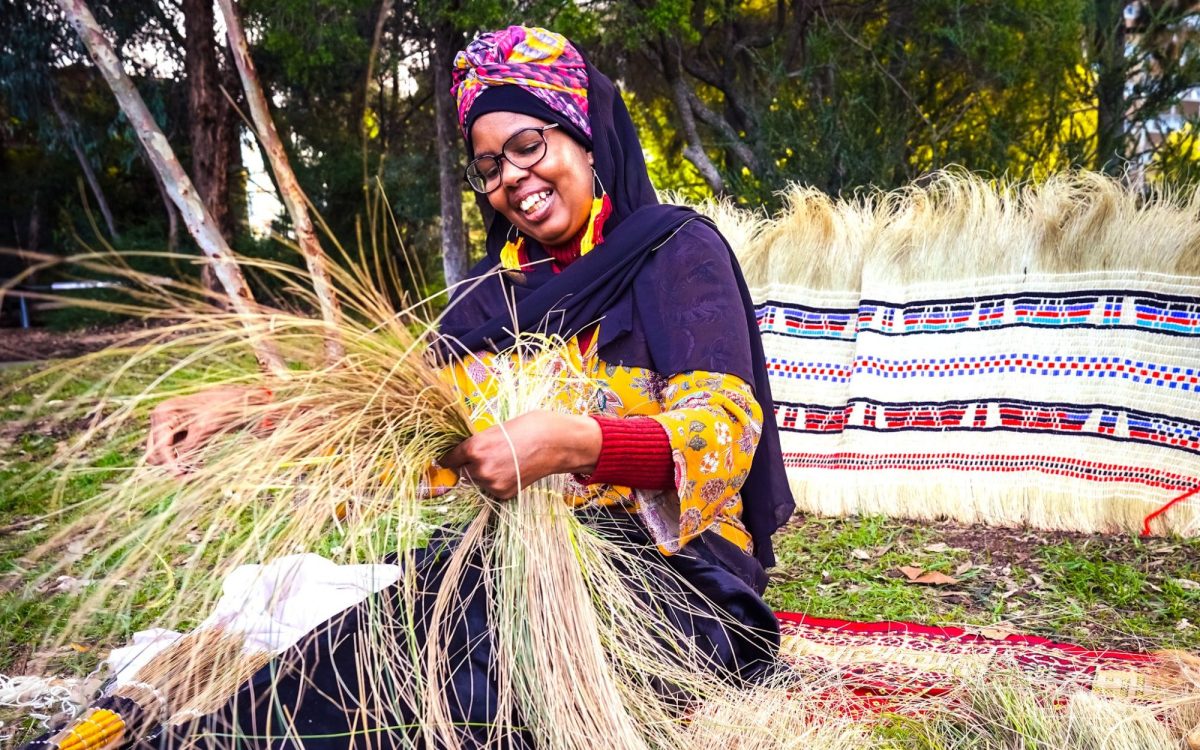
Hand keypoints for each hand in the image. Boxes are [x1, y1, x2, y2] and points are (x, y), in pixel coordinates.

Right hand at [145, 385, 273, 476]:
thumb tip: (177, 471)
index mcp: (164, 413)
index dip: (169, 462)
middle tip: (189, 475)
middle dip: (171, 465)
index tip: (180, 475)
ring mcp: (166, 427)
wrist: (233, 401)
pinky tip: (198, 465)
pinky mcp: (174, 435)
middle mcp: (160, 420)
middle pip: (154, 453)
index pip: (159, 446)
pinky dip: (182, 461)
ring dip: (177, 465)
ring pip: (162, 457)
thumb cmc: (219, 411)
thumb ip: (188, 449)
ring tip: (196, 471)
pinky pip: (172, 455)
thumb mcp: (203, 431)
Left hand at [440, 411, 600, 498]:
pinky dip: (497, 482)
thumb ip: (478, 444)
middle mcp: (480, 467)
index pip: (449, 459)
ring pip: (478, 481)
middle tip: (487, 456)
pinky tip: (512, 470)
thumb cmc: (529, 428)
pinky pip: (491, 489)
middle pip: (463, 472)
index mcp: (474, 447)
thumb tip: (464, 454)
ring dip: (484, 474)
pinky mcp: (503, 493)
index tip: (448, 460)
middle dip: (470, 466)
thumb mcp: (495, 430)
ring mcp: (492, 483)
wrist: (556, 442)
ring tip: (505, 461)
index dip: (449, 458)